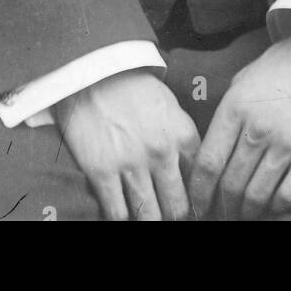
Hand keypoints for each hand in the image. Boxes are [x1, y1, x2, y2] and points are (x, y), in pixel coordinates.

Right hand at [53, 70, 200, 220]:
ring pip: (149, 216)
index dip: (197, 200)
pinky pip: (117, 213)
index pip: (200, 183)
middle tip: (170, 216)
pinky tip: (125, 216)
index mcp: (181, 134)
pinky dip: (122, 219)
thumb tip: (193, 174)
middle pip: (176, 207)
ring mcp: (130, 164)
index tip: (194, 208)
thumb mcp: (169, 106)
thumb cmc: (131, 86)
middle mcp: (160, 153)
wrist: (91, 69)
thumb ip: (183, 139)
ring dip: (150, 220)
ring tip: (150, 218)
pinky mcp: (101, 171)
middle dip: (175, 216)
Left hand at [188, 18, 290, 220]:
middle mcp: (258, 129)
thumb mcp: (244, 79)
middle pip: (230, 184)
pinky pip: (289, 194)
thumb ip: (227, 112)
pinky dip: (276, 207)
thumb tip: (213, 147)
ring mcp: (287, 144)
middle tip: (221, 212)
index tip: (198, 203)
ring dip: (247, 212)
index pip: (209, 163)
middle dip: (222, 205)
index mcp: (235, 108)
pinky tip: (271, 207)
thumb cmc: (284, 65)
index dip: (200, 191)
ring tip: (243, 215)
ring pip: (257, 195)